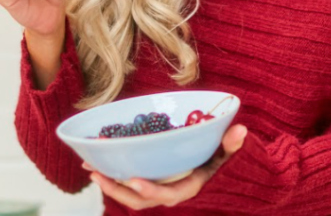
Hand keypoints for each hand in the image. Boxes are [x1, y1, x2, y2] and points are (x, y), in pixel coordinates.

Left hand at [84, 124, 247, 208]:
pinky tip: (97, 163)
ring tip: (91, 169)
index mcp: (189, 188)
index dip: (150, 190)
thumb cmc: (225, 162)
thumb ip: (232, 144)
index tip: (133, 180)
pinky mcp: (152, 180)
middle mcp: (171, 191)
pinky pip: (130, 182)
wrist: (223, 173)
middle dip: (118, 190)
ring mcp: (160, 187)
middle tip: (98, 175)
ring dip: (111, 184)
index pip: (168, 194)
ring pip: (131, 194)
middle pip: (141, 200)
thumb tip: (240, 130)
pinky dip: (114, 175)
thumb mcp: (230, 154)